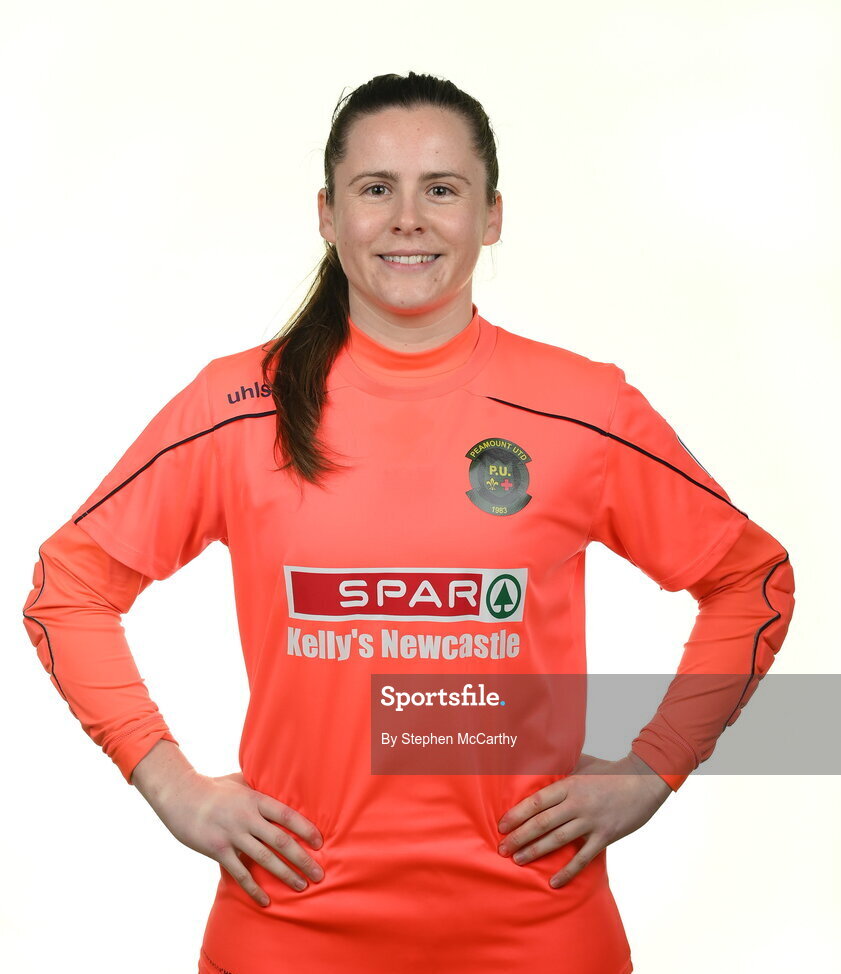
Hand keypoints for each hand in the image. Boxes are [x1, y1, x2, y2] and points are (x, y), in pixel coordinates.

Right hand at [150, 770, 324, 906]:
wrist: (181, 796)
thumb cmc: (214, 787)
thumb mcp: (240, 781)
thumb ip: (259, 788)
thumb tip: (280, 785)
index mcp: (255, 800)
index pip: (287, 816)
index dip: (305, 829)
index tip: (320, 842)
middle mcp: (247, 818)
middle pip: (281, 841)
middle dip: (302, 859)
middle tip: (319, 873)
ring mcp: (232, 835)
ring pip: (265, 859)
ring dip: (285, 874)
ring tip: (301, 886)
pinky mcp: (218, 850)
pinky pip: (240, 874)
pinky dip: (254, 889)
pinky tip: (266, 901)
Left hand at [496, 751, 671, 887]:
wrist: (644, 780)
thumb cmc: (611, 771)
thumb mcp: (582, 763)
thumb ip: (562, 768)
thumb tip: (537, 766)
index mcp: (569, 784)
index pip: (536, 801)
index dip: (517, 815)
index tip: (501, 825)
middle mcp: (577, 803)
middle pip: (542, 823)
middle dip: (519, 836)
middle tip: (502, 848)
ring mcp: (591, 821)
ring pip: (557, 840)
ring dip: (535, 851)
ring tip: (518, 860)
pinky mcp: (605, 836)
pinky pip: (583, 858)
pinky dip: (568, 872)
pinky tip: (554, 882)